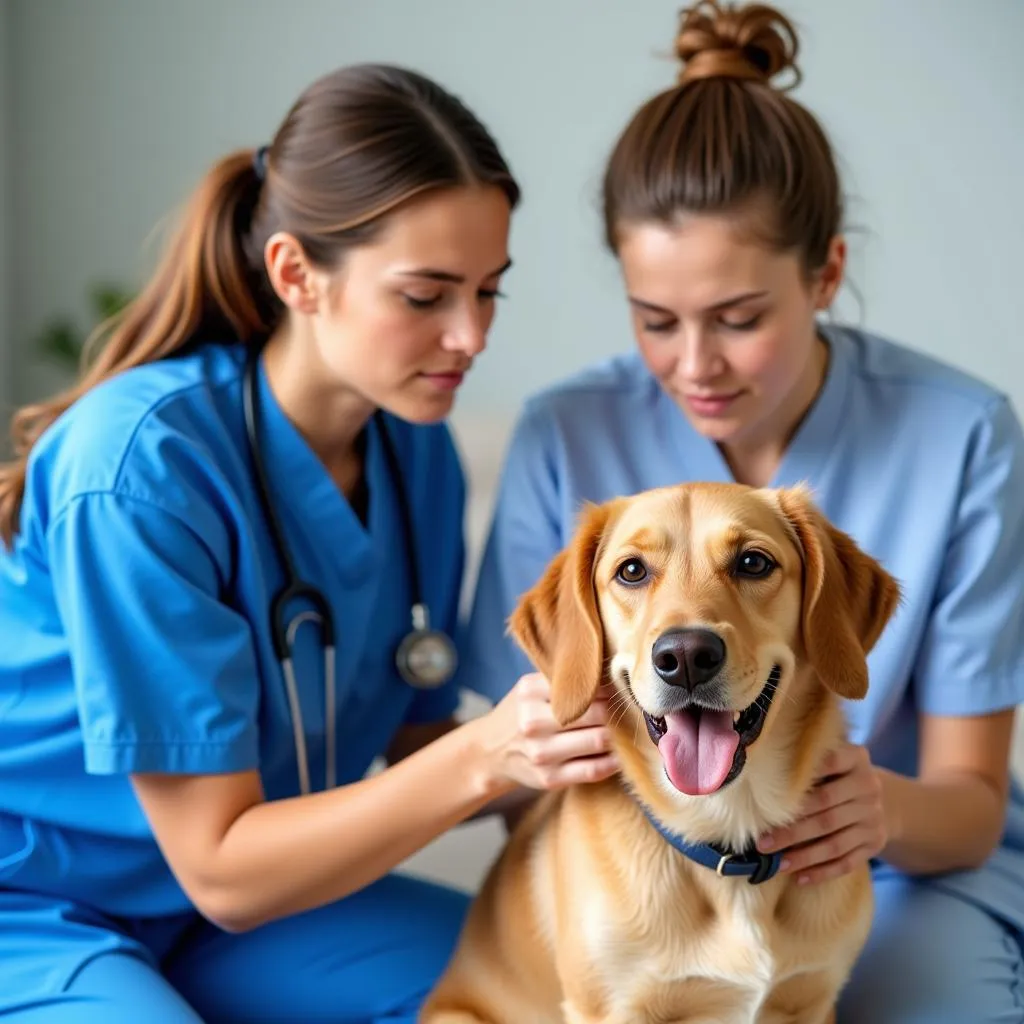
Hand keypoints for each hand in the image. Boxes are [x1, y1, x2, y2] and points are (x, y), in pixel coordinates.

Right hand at [475, 673, 618, 794]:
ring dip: (618, 736)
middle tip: (625, 710)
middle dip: (616, 712)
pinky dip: (612, 762)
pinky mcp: (549, 778)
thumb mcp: (531, 688)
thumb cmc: (521, 713)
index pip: (584, 686)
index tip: (618, 689)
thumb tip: (611, 674)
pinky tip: (618, 755)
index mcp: (530, 692)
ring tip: (624, 729)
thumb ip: (563, 680)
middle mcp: (532, 722)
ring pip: (598, 741)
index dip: (608, 688)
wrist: (490, 751)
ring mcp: (540, 753)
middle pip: (596, 714)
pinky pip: (593, 770)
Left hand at [756, 741, 887, 885]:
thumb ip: (808, 759)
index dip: (806, 776)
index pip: (832, 763)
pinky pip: (847, 862)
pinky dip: (822, 872)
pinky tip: (799, 877)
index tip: (774, 790)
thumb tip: (759, 769)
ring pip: (835, 842)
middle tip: (762, 843)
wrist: (882, 799)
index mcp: (857, 759)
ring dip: (804, 856)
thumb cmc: (838, 775)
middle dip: (792, 830)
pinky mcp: (874, 843)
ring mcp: (873, 818)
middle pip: (826, 812)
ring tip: (777, 864)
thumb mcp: (832, 758)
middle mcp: (869, 788)